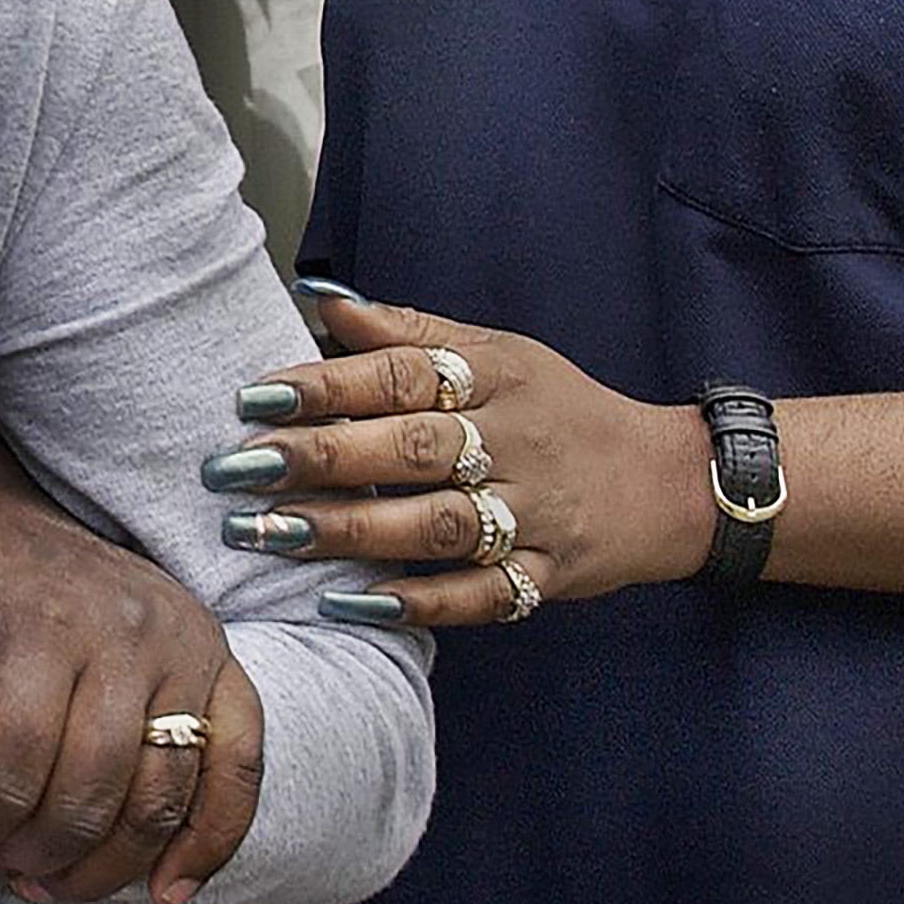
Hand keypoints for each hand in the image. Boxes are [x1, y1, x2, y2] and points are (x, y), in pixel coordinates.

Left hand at [0, 422, 263, 903]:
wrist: (27, 508)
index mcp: (41, 616)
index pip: (8, 761)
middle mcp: (128, 632)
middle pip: (88, 792)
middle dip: (25, 857)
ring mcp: (187, 651)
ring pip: (160, 798)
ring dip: (102, 868)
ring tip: (42, 886)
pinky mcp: (224, 667)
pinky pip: (238, 768)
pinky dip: (209, 840)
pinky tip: (164, 890)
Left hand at [210, 282, 714, 626]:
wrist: (669, 483)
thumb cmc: (558, 410)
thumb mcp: (498, 354)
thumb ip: (409, 332)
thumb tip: (320, 298)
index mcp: (497, 378)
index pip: (404, 375)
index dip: (327, 385)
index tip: (252, 398)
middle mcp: (516, 443)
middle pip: (411, 449)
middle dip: (319, 459)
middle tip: (233, 470)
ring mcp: (536, 515)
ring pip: (436, 525)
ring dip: (347, 533)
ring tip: (266, 535)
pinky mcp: (549, 578)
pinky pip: (482, 596)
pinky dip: (416, 603)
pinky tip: (348, 605)